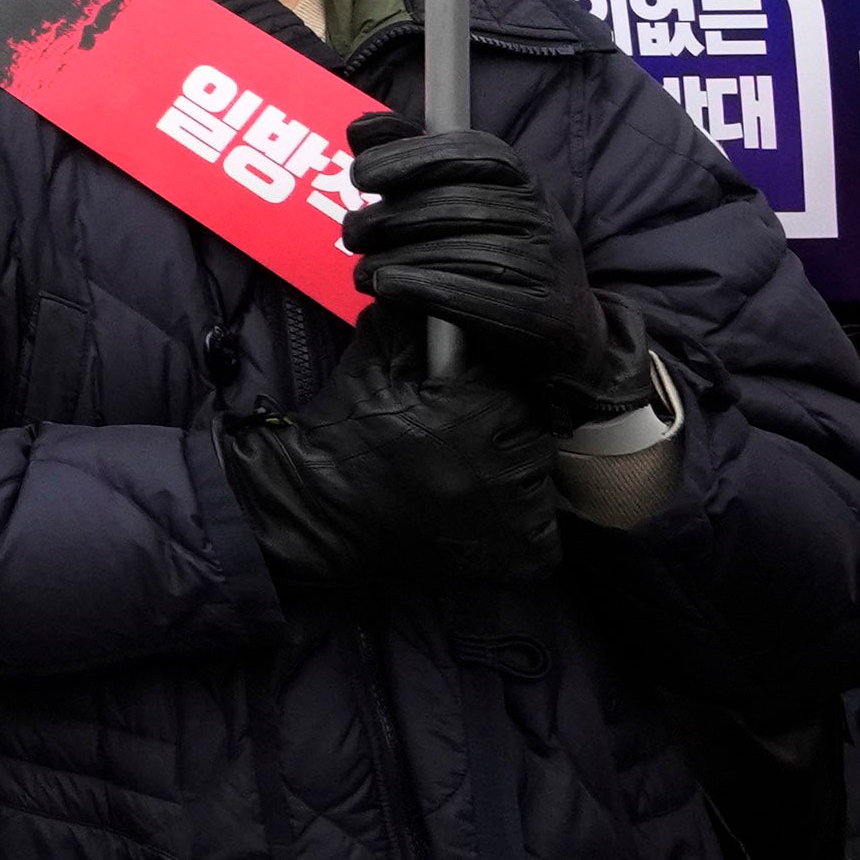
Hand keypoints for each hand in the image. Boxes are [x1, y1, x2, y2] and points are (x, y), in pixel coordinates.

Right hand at [220, 347, 562, 600]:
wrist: (316, 510)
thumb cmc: (344, 433)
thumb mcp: (374, 365)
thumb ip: (415, 327)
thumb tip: (449, 298)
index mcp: (473, 419)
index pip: (516, 389)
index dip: (490, 394)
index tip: (464, 402)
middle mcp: (501, 473)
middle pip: (535, 437)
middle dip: (506, 434)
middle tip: (465, 442)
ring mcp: (513, 523)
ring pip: (541, 484)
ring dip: (515, 479)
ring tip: (468, 479)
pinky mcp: (517, 561)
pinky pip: (544, 538)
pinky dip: (521, 529)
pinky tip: (479, 517)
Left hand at [336, 120, 636, 421]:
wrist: (567, 327)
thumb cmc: (501, 250)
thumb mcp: (473, 198)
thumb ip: (419, 161)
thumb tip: (361, 130)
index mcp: (524, 179)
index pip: (471, 151)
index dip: (412, 156)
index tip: (362, 174)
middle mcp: (541, 216)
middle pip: (453, 205)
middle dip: (389, 217)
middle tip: (354, 234)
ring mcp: (545, 264)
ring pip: (455, 251)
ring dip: (394, 259)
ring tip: (363, 271)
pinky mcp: (539, 313)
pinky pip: (469, 294)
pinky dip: (418, 288)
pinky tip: (388, 287)